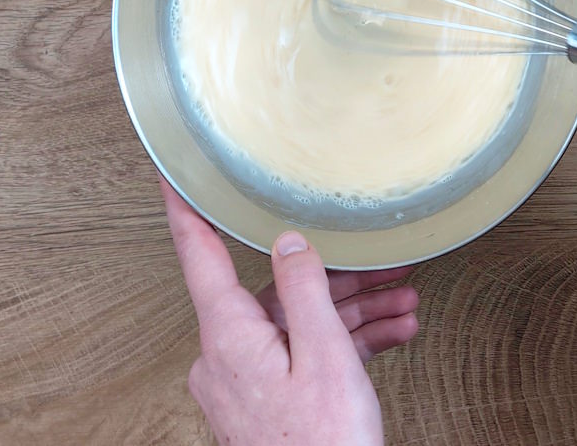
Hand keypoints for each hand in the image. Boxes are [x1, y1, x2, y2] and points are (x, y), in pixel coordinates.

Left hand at [161, 181, 417, 445]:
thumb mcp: (324, 353)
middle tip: (385, 263)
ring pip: (296, 325)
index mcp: (228, 335)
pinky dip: (343, 346)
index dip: (187, 206)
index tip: (172, 170)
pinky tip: (389, 335)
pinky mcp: (264, 406)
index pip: (197, 252)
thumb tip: (287, 239)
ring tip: (404, 302)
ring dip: (352, 313)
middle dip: (337, 276)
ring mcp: (244, 384)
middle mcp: (226, 357)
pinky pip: (301, 357)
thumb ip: (303, 286)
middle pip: (276, 291)